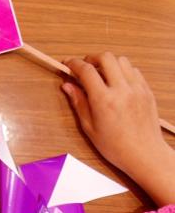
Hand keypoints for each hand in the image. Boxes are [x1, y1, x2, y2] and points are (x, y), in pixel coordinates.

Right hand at [63, 53, 174, 205]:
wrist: (145, 155)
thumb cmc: (116, 146)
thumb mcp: (89, 126)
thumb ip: (78, 102)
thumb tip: (67, 86)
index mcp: (104, 100)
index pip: (86, 70)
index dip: (73, 63)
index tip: (67, 64)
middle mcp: (122, 90)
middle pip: (106, 57)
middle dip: (91, 58)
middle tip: (84, 67)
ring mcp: (137, 89)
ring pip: (121, 60)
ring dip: (108, 63)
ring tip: (101, 75)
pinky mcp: (146, 91)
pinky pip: (133, 71)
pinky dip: (122, 71)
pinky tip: (116, 82)